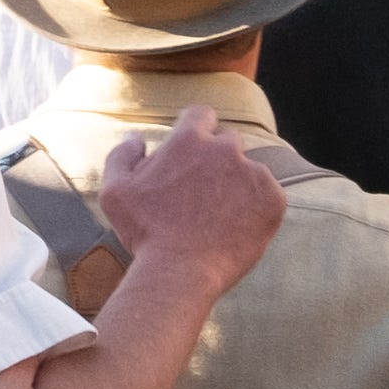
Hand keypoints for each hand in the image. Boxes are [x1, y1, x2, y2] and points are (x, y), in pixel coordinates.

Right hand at [91, 104, 286, 295]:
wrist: (179, 273)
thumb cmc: (145, 233)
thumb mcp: (114, 191)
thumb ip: (123, 155)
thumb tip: (137, 139)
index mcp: (189, 139)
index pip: (201, 115)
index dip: (197, 130)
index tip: (193, 152)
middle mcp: (226, 149)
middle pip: (228, 141)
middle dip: (217, 159)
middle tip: (204, 192)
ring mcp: (253, 173)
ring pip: (249, 170)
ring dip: (237, 184)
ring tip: (218, 216)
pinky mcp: (274, 199)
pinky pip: (268, 195)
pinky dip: (256, 208)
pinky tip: (236, 227)